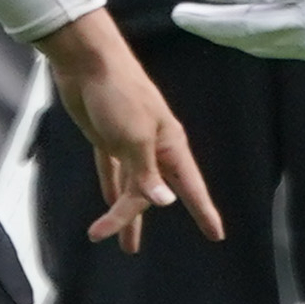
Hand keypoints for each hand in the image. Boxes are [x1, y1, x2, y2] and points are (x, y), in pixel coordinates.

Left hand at [41, 14, 229, 250]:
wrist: (88, 62)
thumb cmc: (119, 93)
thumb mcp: (134, 137)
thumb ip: (146, 173)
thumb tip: (164, 201)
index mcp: (169, 145)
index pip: (191, 186)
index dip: (203, 211)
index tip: (216, 235)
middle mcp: (154, 148)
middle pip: (149, 193)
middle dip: (130, 217)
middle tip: (111, 239)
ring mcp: (130, 144)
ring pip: (130, 187)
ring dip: (121, 213)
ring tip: (114, 241)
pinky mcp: (108, 139)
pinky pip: (112, 170)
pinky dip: (110, 187)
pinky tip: (108, 204)